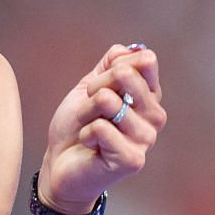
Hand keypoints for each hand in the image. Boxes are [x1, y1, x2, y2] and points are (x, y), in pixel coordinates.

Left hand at [38, 43, 164, 213]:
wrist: (59, 165)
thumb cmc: (77, 126)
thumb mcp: (90, 88)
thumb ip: (110, 65)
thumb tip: (130, 49)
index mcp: (149, 97)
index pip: (145, 61)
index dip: (114, 65)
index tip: (99, 84)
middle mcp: (155, 116)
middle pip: (125, 74)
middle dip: (95, 87)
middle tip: (89, 107)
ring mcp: (146, 139)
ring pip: (107, 100)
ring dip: (86, 113)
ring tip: (88, 130)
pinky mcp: (133, 159)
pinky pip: (100, 127)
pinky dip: (85, 134)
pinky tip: (90, 147)